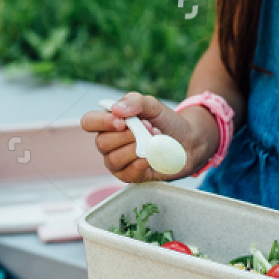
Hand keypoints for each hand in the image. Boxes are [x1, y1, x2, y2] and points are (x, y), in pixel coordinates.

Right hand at [80, 91, 217, 183]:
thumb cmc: (167, 122)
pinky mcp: (129, 176)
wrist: (189, 141)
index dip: (102, 122)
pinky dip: (140, 164)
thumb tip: (115, 109)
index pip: (89, 122)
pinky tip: (151, 157)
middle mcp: (109, 143)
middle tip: (148, 129)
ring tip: (152, 142)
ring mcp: (118, 162)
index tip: (122, 121)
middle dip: (127, 136)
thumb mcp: (154, 105)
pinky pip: (127, 173)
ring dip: (135, 149)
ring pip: (113, 160)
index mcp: (109, 122)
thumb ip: (136, 102)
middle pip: (101, 143)